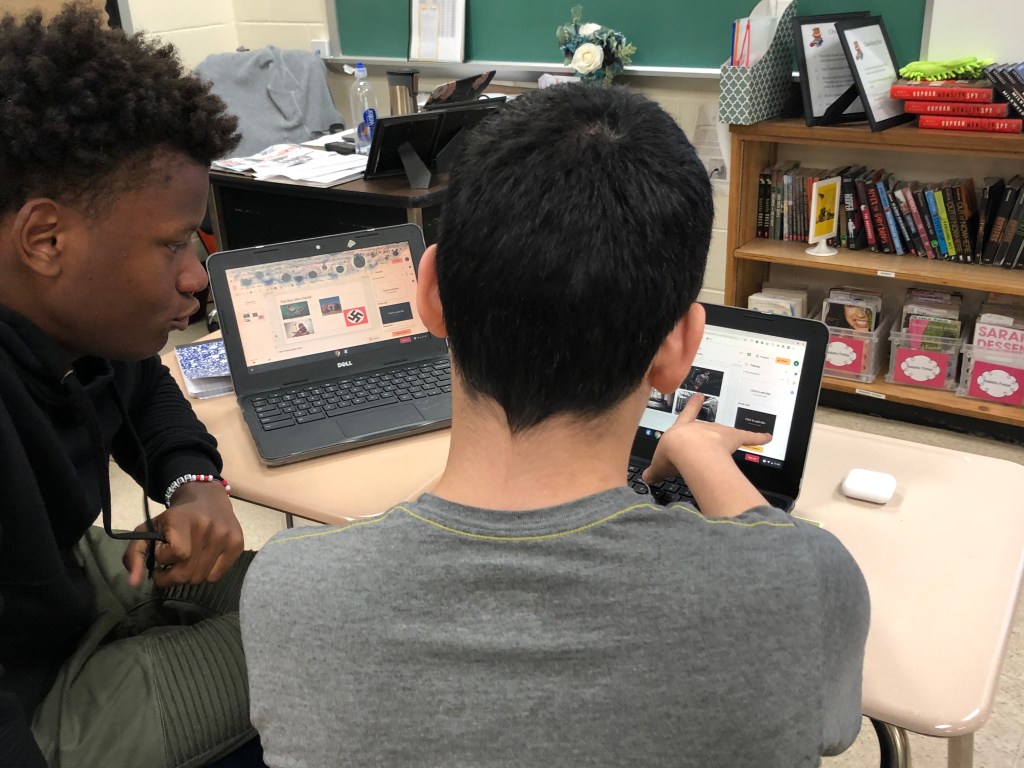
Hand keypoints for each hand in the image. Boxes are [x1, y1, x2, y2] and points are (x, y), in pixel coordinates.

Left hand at [123, 481, 243, 587]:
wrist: (208, 499)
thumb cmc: (175, 519)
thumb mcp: (149, 530)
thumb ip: (135, 554)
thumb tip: (133, 582)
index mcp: (182, 519)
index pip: (175, 555)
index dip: (164, 559)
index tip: (162, 552)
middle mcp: (208, 526)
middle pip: (187, 573)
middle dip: (172, 576)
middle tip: (170, 567)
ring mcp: (226, 536)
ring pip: (200, 578)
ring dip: (188, 575)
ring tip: (187, 561)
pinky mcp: (238, 544)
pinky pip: (216, 577)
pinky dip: (206, 573)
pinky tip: (203, 559)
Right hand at [643, 393, 772, 516]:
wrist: (687, 450)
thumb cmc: (672, 454)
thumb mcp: (659, 465)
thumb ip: (655, 471)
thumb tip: (646, 477)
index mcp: (681, 429)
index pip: (686, 415)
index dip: (692, 406)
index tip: (698, 396)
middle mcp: (700, 427)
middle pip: (706, 426)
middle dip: (707, 430)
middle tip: (708, 431)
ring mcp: (717, 431)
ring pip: (725, 431)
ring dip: (726, 437)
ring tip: (729, 442)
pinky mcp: (732, 437)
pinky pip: (748, 436)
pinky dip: (758, 436)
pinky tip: (768, 437)